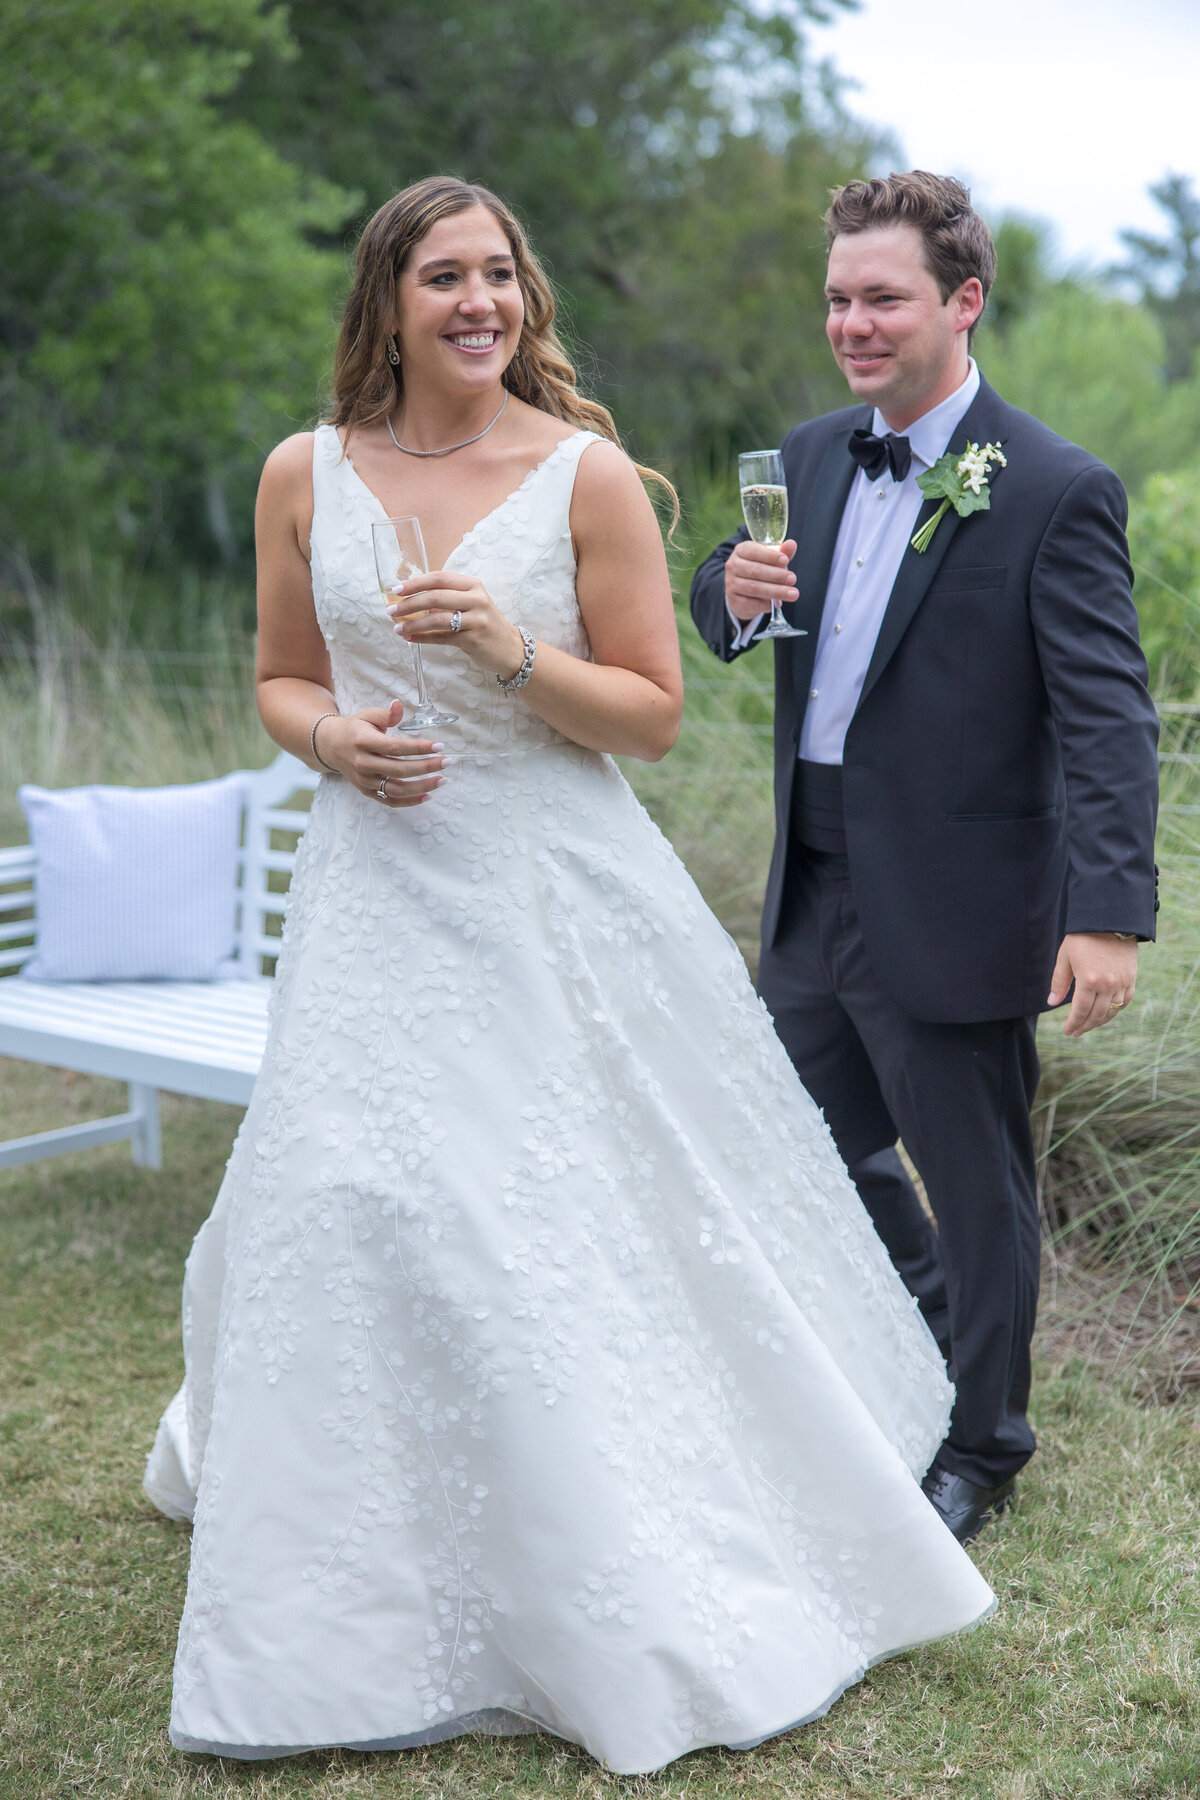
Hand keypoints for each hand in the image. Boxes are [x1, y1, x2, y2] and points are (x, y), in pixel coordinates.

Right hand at [313, 702, 448, 807]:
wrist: (330, 746)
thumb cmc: (355, 728)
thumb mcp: (368, 716)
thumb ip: (386, 714)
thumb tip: (399, 705)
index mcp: (363, 741)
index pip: (396, 747)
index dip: (419, 748)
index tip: (439, 746)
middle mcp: (363, 763)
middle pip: (399, 769)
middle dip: (426, 767)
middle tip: (447, 762)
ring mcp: (364, 780)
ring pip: (396, 789)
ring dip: (422, 787)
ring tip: (441, 780)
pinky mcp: (367, 791)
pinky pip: (390, 801)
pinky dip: (410, 801)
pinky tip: (427, 795)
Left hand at [387, 571, 525, 680]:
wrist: (509, 648)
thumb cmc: (484, 623)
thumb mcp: (469, 603)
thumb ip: (445, 598)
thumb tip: (409, 598)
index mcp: (473, 585)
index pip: (439, 578)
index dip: (414, 582)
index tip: (395, 588)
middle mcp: (476, 599)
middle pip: (436, 597)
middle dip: (409, 603)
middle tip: (391, 609)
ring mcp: (476, 620)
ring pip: (437, 618)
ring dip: (413, 624)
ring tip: (397, 628)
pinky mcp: (473, 640)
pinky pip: (441, 638)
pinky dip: (423, 638)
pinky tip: (410, 638)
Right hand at [724, 538, 797, 621]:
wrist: (743, 593)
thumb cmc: (760, 570)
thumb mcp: (770, 559)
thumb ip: (781, 553)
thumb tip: (792, 544)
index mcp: (741, 550)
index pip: (754, 551)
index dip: (770, 556)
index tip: (785, 560)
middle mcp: (733, 566)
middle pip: (755, 570)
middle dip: (776, 575)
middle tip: (792, 579)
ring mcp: (731, 584)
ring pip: (754, 588)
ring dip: (775, 591)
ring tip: (792, 593)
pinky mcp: (734, 601)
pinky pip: (751, 603)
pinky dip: (766, 604)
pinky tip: (777, 603)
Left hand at [1047, 932, 1137, 1036]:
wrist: (1110, 920)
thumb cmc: (1082, 937)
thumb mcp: (1065, 957)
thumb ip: (1059, 982)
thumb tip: (1052, 1003)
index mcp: (1089, 980)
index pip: (1080, 1011)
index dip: (1073, 1023)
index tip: (1067, 1031)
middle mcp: (1108, 984)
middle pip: (1097, 1015)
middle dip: (1085, 1026)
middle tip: (1075, 1032)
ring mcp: (1122, 982)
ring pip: (1112, 1011)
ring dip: (1099, 1022)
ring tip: (1088, 1025)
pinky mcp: (1131, 978)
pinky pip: (1124, 1001)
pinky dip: (1115, 1010)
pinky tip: (1106, 1013)